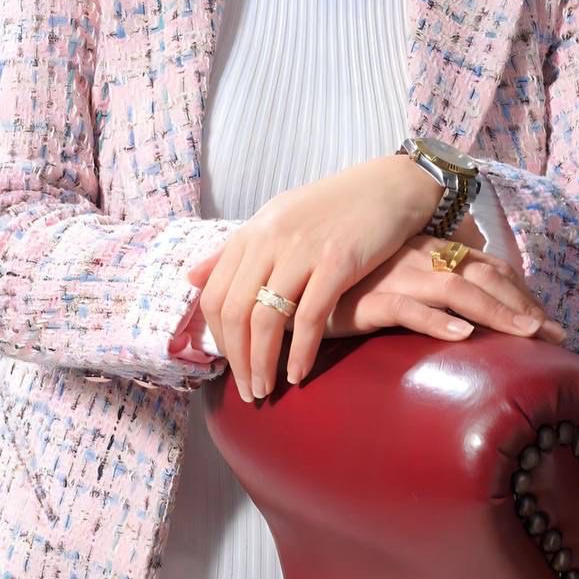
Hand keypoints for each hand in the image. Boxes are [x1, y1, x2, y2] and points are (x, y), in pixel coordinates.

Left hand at [185, 153, 445, 401]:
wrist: (386, 187)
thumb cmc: (331, 208)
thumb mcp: (276, 221)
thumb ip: (235, 251)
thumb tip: (191, 278)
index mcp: (252, 232)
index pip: (214, 295)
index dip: (218, 338)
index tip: (230, 365)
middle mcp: (270, 239)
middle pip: (235, 311)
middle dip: (237, 360)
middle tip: (248, 391)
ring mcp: (302, 249)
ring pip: (267, 319)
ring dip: (262, 363)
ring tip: (266, 389)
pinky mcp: (337, 261)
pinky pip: (309, 317)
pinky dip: (300, 352)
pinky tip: (299, 373)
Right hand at [323, 231, 566, 344]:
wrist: (290, 283)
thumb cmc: (345, 286)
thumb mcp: (392, 284)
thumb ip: (426, 291)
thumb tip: (464, 315)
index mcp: (427, 251)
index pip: (485, 266)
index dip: (520, 293)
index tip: (548, 323)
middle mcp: (417, 258)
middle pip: (481, 277)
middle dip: (522, 306)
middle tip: (556, 336)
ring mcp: (394, 277)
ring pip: (455, 291)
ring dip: (496, 313)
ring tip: (528, 336)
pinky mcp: (367, 299)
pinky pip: (408, 309)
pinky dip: (438, 322)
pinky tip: (464, 336)